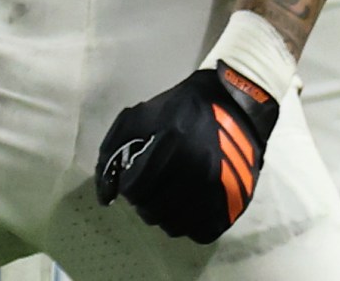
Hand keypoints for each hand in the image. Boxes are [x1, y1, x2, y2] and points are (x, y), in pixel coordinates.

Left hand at [97, 63, 278, 242]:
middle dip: (142, 202)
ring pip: (177, 225)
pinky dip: (189, 226)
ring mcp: (219, 189)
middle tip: (146, 190)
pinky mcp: (235, 202)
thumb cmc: (178, 109)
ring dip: (163, 217)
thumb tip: (104, 195)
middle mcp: (197, 170)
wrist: (233, 106)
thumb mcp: (136, 117)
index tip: (131, 177)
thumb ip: (112, 152)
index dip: (127, 186)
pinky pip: (203, 232)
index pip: (135, 188)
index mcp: (171, 145)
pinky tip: (184, 210)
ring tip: (163, 200)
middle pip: (154, 210)